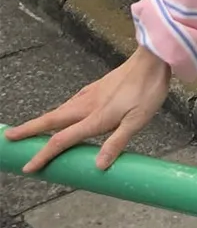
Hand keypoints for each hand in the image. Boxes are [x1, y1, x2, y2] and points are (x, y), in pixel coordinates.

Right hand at [10, 45, 170, 180]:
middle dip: (28, 131)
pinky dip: (58, 114)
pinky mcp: (94, 89)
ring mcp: (88, 96)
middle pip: (50, 121)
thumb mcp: (137, 122)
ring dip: (41, 123)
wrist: (151, 61)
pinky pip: (69, 104)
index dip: (43, 155)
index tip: (29, 166)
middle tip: (9, 139)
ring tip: (28, 132)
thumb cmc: (147, 92)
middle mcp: (86, 106)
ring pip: (58, 112)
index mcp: (95, 118)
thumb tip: (98, 166)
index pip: (61, 140)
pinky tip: (60, 117)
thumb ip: (116, 143)